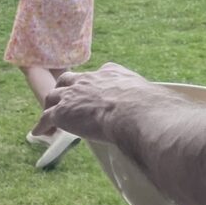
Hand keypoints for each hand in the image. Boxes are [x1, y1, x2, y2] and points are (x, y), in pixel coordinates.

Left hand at [34, 62, 151, 140]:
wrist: (132, 111)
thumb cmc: (146, 106)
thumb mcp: (149, 96)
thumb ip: (150, 101)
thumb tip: (168, 113)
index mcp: (110, 72)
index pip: (98, 74)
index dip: (94, 84)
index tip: (96, 91)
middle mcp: (89, 79)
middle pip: (70, 80)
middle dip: (66, 87)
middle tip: (65, 97)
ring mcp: (73, 95)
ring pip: (54, 96)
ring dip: (51, 105)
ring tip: (49, 113)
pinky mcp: (62, 112)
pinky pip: (46, 117)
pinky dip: (41, 125)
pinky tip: (37, 132)